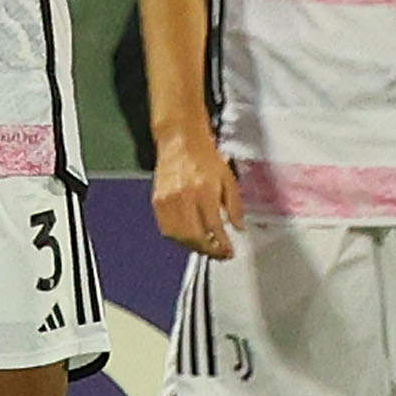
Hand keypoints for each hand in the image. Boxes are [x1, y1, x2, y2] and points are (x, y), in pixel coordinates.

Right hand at [152, 130, 243, 259]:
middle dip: (208, 250)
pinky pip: (166, 229)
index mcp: (204, 190)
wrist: (181, 141)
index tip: (229, 251)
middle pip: (194, 236)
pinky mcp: (157, 201)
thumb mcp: (228, 178)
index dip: (222, 244)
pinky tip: (189, 236)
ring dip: (193, 246)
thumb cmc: (204, 156)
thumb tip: (238, 227)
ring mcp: (168, 200)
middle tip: (219, 253)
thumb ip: (235, 205)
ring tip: (205, 247)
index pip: (214, 227)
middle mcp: (184, 197)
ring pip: (179, 236)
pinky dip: (178, 238)